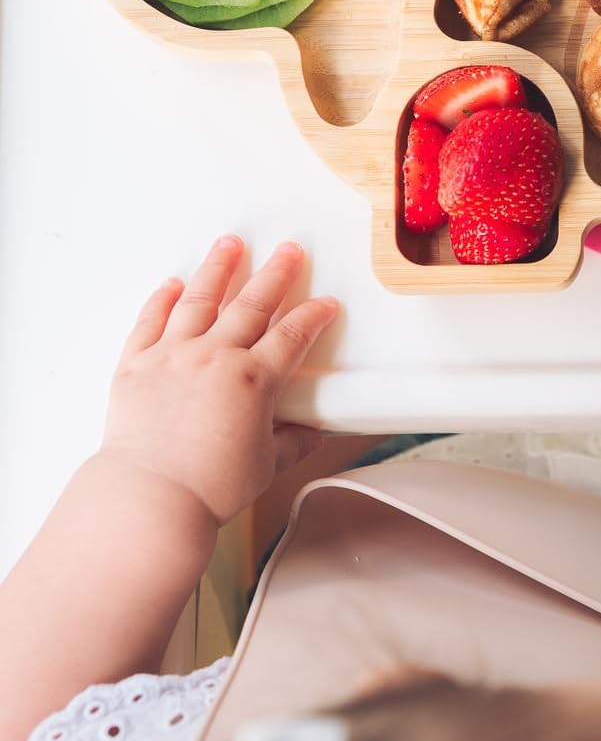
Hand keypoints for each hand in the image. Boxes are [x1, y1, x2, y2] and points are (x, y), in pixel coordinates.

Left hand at [100, 235, 339, 526]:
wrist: (149, 497)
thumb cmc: (210, 487)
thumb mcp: (265, 465)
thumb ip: (292, 442)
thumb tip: (311, 435)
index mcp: (254, 379)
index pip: (294, 335)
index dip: (314, 315)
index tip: (326, 302)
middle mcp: (215, 357)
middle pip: (252, 303)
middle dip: (275, 273)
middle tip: (289, 249)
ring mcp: (173, 356)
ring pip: (199, 299)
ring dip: (218, 268)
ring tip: (230, 243)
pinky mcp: (136, 365)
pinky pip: (150, 322)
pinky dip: (161, 300)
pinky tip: (171, 284)